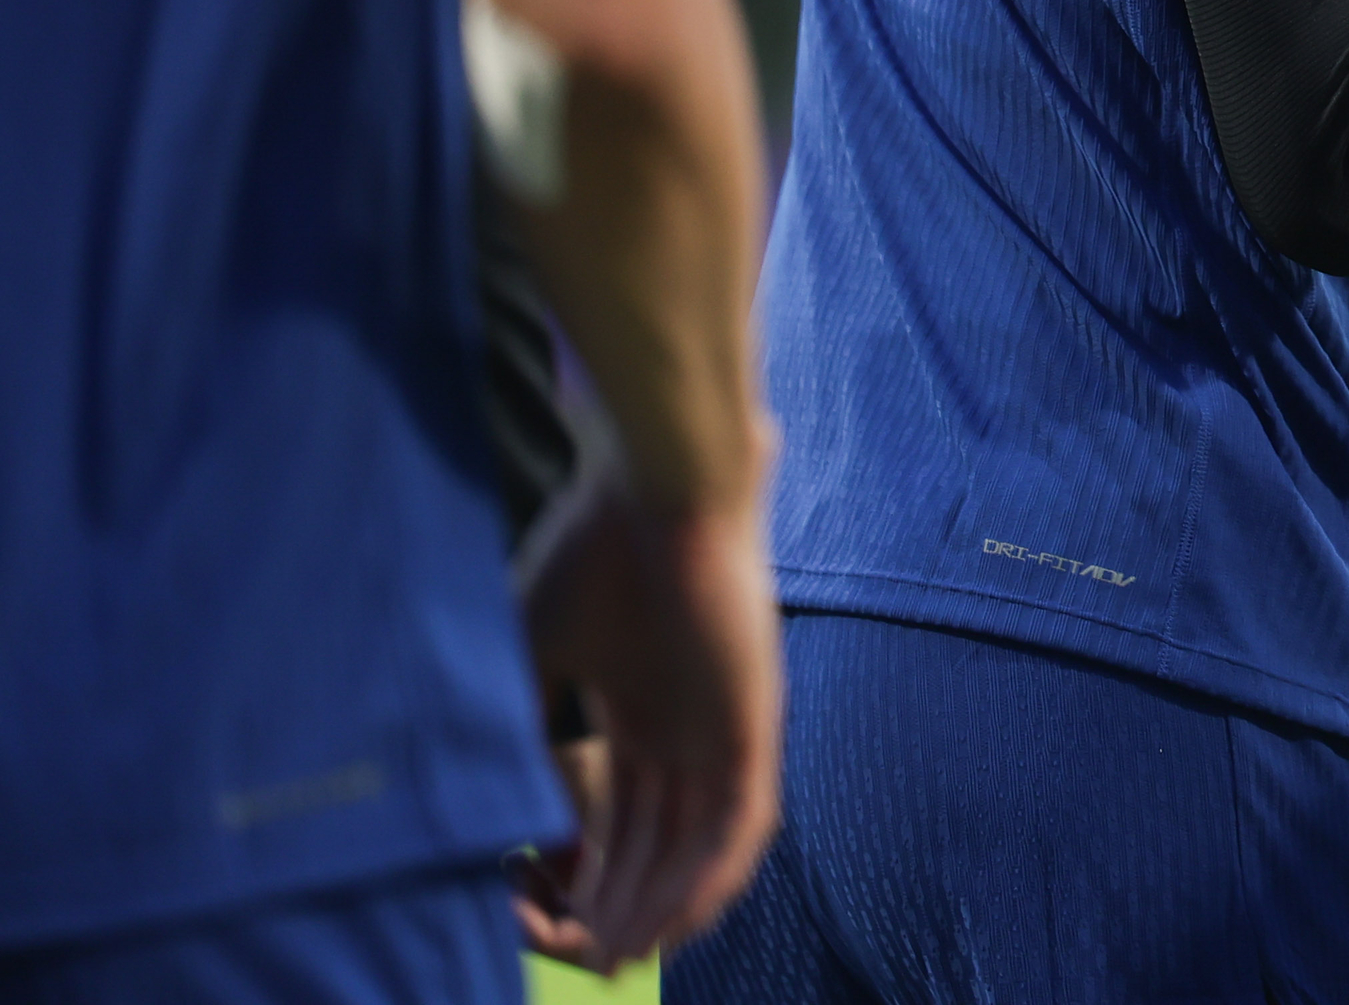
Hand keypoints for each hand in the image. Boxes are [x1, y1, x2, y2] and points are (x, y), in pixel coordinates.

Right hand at [513, 457, 784, 965]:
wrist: (654, 487)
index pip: (619, 819)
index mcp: (644, 713)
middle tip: (565, 954)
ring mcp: (725, 729)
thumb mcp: (537, 651)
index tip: (531, 913)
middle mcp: (688, 729)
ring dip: (659, 909)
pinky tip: (666, 926)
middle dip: (613, 906)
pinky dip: (707, 881)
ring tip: (611, 959)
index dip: (582, 874)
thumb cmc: (594, 550)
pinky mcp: (753, 725)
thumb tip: (498, 803)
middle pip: (657, 845)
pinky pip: (742, 825)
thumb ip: (524, 724)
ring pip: (699, 850)